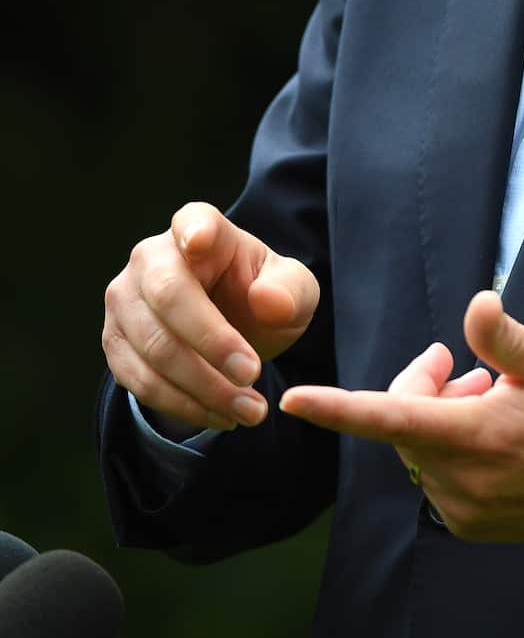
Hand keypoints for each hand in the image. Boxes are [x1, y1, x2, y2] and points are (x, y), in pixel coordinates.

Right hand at [102, 202, 320, 433]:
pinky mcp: (116, 343)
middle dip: (213, 343)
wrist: (232, 330)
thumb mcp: (293, 292)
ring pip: (154, 348)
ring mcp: (124, 300)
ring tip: (251, 410)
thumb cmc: (262, 297)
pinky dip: (183, 404)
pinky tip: (221, 416)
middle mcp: (151, 257)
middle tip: (253, 376)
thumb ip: (290, 290)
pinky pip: (141, 381)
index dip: (195, 231)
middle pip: (169, 297)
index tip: (201, 241)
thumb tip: (268, 301)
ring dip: (204, 387)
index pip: (194, 222)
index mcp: (201, 228)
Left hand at [279, 291, 523, 542]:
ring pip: (422, 452)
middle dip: (423, 388)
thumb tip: (474, 306)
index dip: (337, 408)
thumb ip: (505, 337)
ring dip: (442, 419)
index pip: (389, 418)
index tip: (292, 403)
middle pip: (406, 425)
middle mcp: (462, 480)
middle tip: (467, 365)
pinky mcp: (477, 527)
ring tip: (493, 397)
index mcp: (476, 435)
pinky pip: (441, 480)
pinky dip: (455, 452)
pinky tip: (498, 437)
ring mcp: (468, 510)